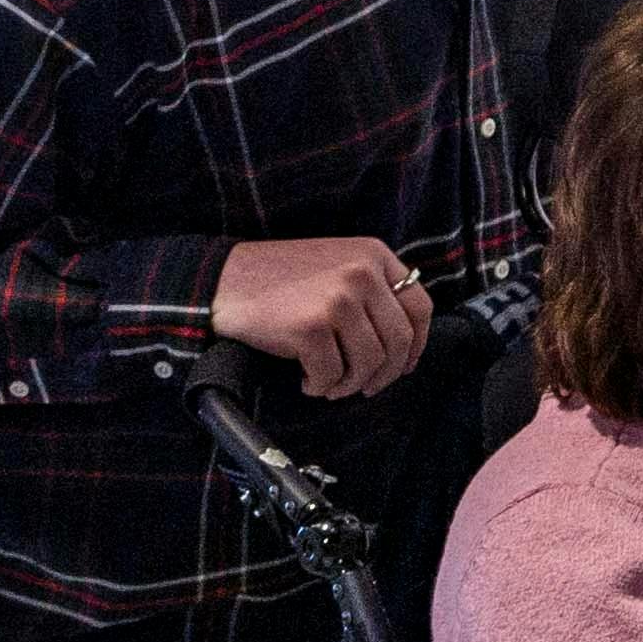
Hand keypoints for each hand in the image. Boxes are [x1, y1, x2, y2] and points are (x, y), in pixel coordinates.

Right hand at [210, 236, 433, 396]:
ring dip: (349, 384)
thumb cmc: (278, 280)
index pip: (420, 306)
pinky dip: (320, 386)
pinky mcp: (311, 327)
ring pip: (369, 363)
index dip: (416, 344)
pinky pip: (332, 375)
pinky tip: (306, 380)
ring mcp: (338, 299)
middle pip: (399, 341)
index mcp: (373, 254)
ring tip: (329, 384)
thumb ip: (372, 289)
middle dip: (383, 374)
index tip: (404, 365)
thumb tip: (405, 344)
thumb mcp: (336, 264)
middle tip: (363, 387)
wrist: (222, 280)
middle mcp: (361, 273)